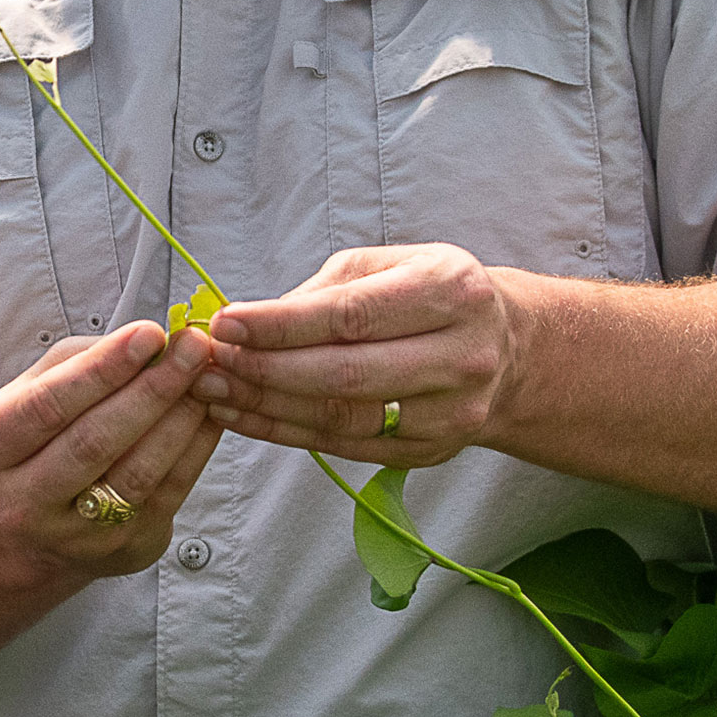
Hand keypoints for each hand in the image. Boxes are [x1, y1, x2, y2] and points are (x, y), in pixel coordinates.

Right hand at [0, 320, 225, 580]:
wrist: (33, 524)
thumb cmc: (37, 438)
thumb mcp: (32, 391)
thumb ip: (82, 362)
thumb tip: (151, 340)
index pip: (48, 405)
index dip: (102, 369)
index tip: (148, 333)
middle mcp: (21, 503)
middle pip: (94, 442)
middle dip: (152, 388)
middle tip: (192, 348)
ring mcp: (73, 536)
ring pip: (138, 472)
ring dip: (181, 417)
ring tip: (207, 376)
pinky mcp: (122, 550)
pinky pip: (169, 493)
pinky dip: (196, 447)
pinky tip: (209, 412)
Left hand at [194, 244, 524, 467]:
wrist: (506, 350)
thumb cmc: (431, 295)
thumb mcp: (391, 265)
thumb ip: (325, 290)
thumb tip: (251, 323)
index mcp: (451, 291)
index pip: (353, 315)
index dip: (282, 324)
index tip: (227, 323)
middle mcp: (461, 355)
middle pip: (347, 373)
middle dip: (267, 369)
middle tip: (211, 362)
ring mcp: (451, 412)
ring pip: (343, 417)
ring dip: (267, 407)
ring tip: (214, 391)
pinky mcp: (430, 451)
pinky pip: (345, 446)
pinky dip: (286, 433)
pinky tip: (244, 417)